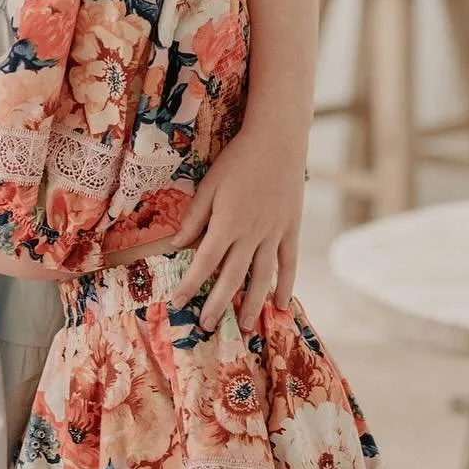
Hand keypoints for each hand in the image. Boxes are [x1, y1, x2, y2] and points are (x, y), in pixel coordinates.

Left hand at [166, 127, 304, 332]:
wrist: (278, 142)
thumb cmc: (238, 159)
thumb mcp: (209, 185)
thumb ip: (195, 217)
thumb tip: (176, 245)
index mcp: (226, 223)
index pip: (204, 262)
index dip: (190, 284)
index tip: (178, 302)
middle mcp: (251, 235)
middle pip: (232, 278)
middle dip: (217, 304)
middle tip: (206, 326)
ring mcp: (274, 235)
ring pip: (262, 278)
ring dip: (252, 304)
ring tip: (244, 326)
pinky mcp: (291, 230)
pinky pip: (289, 265)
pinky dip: (285, 286)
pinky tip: (281, 305)